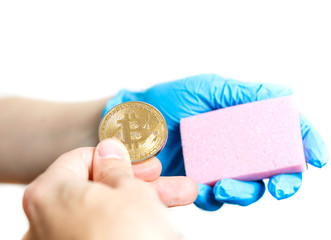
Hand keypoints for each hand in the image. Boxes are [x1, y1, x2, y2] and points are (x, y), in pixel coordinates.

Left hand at [22, 139, 193, 239]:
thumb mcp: (131, 192)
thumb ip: (116, 167)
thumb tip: (109, 152)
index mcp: (49, 195)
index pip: (79, 160)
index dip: (115, 157)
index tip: (139, 161)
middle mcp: (45, 224)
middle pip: (96, 189)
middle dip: (137, 181)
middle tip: (162, 179)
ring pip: (105, 213)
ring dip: (143, 202)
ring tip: (178, 196)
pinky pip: (103, 233)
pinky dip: (129, 225)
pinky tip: (159, 220)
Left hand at [104, 74, 328, 210]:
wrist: (130, 123)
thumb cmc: (166, 100)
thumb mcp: (209, 88)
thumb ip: (245, 93)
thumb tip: (285, 95)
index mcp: (243, 122)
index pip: (284, 133)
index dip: (306, 143)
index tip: (318, 156)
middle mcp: (236, 147)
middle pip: (274, 169)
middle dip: (285, 180)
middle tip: (282, 186)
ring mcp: (218, 168)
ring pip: (249, 189)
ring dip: (247, 192)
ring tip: (227, 186)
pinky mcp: (198, 184)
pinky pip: (215, 199)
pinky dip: (215, 197)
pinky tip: (205, 189)